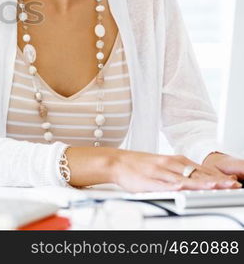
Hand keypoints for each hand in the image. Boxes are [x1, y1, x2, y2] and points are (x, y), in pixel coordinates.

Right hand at [110, 150, 242, 192]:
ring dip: (198, 182)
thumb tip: (201, 177)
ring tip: (213, 186)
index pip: (201, 169)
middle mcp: (169, 164)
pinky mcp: (147, 180)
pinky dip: (171, 185)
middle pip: (196, 173)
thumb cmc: (140, 165)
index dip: (218, 176)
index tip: (233, 182)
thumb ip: (181, 170)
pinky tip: (180, 187)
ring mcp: (158, 172)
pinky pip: (161, 184)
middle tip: (231, 185)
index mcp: (174, 161)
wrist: (116, 161)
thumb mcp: (164, 164)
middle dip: (215, 180)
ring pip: (182, 178)